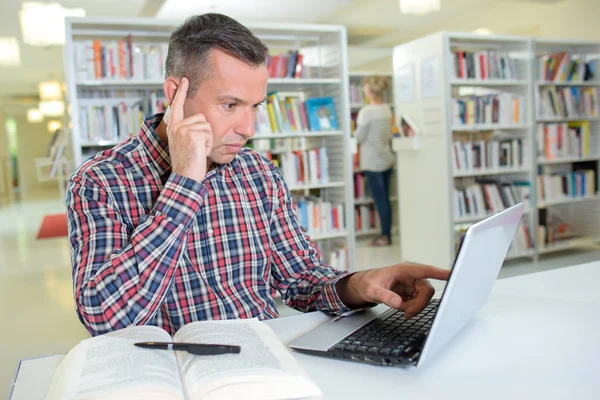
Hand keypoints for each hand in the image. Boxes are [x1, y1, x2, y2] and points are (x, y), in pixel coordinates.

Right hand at [166, 77, 212, 181]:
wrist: (186, 176)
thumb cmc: (189, 162)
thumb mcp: (185, 143)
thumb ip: (188, 130)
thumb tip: (198, 119)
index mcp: (173, 127)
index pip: (176, 106)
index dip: (180, 92)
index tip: (184, 79)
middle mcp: (176, 127)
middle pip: (201, 118)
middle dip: (205, 133)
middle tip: (197, 148)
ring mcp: (183, 129)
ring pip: (207, 126)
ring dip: (208, 140)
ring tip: (198, 150)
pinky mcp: (192, 134)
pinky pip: (209, 133)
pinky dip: (208, 144)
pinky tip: (200, 152)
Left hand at [336, 263, 450, 318]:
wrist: (363, 286)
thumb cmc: (368, 283)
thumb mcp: (373, 290)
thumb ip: (385, 296)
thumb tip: (399, 304)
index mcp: (404, 270)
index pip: (426, 270)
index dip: (440, 273)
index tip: (453, 274)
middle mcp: (411, 276)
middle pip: (427, 290)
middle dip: (419, 304)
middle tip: (406, 313)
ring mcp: (412, 284)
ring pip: (424, 298)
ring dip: (415, 307)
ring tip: (401, 310)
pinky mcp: (411, 292)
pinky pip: (418, 302)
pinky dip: (411, 308)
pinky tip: (402, 308)